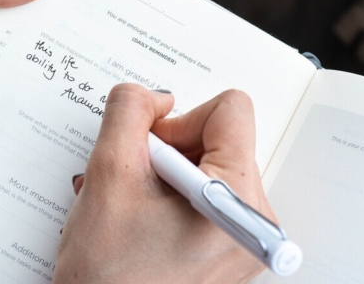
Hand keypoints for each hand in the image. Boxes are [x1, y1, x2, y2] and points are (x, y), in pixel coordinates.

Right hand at [55, 85, 273, 283]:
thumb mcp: (108, 174)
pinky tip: (142, 218)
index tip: (150, 150)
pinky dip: (170, 196)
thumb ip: (129, 112)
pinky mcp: (229, 250)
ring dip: (163, 175)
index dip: (179, 120)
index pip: (231, 111)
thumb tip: (153, 97)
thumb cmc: (108, 277)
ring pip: (208, 165)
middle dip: (169, 151)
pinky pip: (206, 196)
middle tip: (136, 186)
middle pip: (220, 139)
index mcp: (239, 203)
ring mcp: (244, 239)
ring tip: (135, 207)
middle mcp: (256, 222)